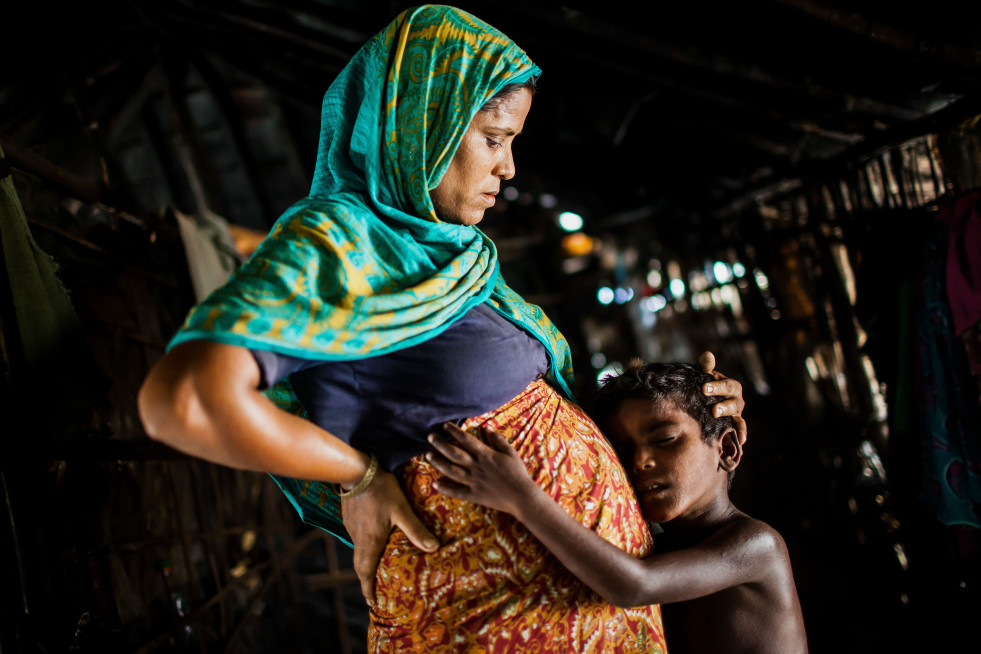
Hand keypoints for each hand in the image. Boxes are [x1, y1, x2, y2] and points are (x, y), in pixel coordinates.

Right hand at [341, 469, 438, 606]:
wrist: (356, 470)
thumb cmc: (381, 490)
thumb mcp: (401, 510)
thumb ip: (416, 530)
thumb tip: (434, 548)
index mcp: (370, 541)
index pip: (365, 572)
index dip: (368, 589)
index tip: (372, 603)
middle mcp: (358, 537)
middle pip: (360, 565)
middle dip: (367, 580)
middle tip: (374, 591)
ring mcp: (352, 527)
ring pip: (358, 550)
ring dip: (366, 563)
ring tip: (377, 568)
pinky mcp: (350, 516)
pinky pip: (357, 538)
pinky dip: (365, 546)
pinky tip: (374, 540)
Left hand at [426, 422, 533, 515]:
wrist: (522, 497)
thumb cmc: (518, 473)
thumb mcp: (511, 453)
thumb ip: (498, 440)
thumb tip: (486, 429)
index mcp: (485, 455)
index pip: (466, 440)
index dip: (454, 432)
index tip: (445, 426)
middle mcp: (476, 467)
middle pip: (455, 454)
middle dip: (441, 444)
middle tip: (430, 437)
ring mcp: (473, 482)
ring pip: (452, 471)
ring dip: (438, 463)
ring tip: (428, 456)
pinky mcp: (474, 495)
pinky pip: (457, 492)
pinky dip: (445, 488)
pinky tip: (435, 483)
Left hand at [698, 351, 747, 445]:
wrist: (702, 398)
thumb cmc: (704, 385)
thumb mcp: (704, 375)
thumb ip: (706, 367)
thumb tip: (707, 355)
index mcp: (730, 385)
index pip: (726, 385)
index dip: (716, 387)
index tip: (704, 388)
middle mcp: (736, 399)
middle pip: (733, 402)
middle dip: (724, 406)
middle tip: (713, 410)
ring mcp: (736, 413)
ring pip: (737, 417)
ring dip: (733, 422)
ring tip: (723, 425)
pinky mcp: (734, 424)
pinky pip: (739, 429)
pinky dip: (741, 434)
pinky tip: (741, 441)